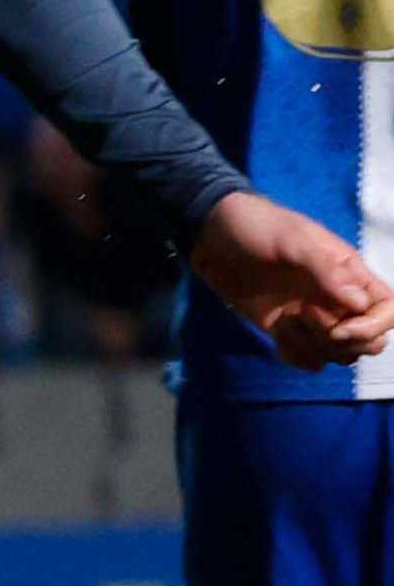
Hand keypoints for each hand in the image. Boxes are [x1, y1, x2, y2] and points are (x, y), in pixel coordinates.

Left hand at [189, 192, 393, 370]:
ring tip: (285, 320)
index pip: (388, 310)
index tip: (341, 328)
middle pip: (369, 341)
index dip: (374, 327)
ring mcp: (312, 316)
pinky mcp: (284, 328)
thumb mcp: (292, 240)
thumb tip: (360, 304)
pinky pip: (307, 358)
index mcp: (349, 274)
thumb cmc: (255, 226)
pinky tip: (276, 337)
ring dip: (315, 347)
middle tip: (305, 316)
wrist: (210, 234)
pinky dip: (296, 355)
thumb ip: (326, 270)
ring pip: (339, 354)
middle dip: (343, 342)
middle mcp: (337, 299)